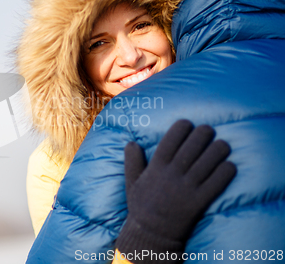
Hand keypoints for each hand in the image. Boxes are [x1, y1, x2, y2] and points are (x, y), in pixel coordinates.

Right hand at [115, 120, 236, 262]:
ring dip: (219, 148)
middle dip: (204, 132)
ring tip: (222, 146)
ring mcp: (188, 187)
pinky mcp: (200, 201)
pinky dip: (227, 170)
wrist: (152, 233)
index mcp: (156, 166)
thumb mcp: (131, 181)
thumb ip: (131, 161)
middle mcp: (173, 174)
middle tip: (208, 131)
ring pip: (211, 159)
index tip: (188, 124)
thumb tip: (131, 143)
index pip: (172, 137)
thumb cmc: (141, 205)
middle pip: (195, 144)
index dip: (183, 126)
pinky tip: (228, 166)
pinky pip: (219, 180)